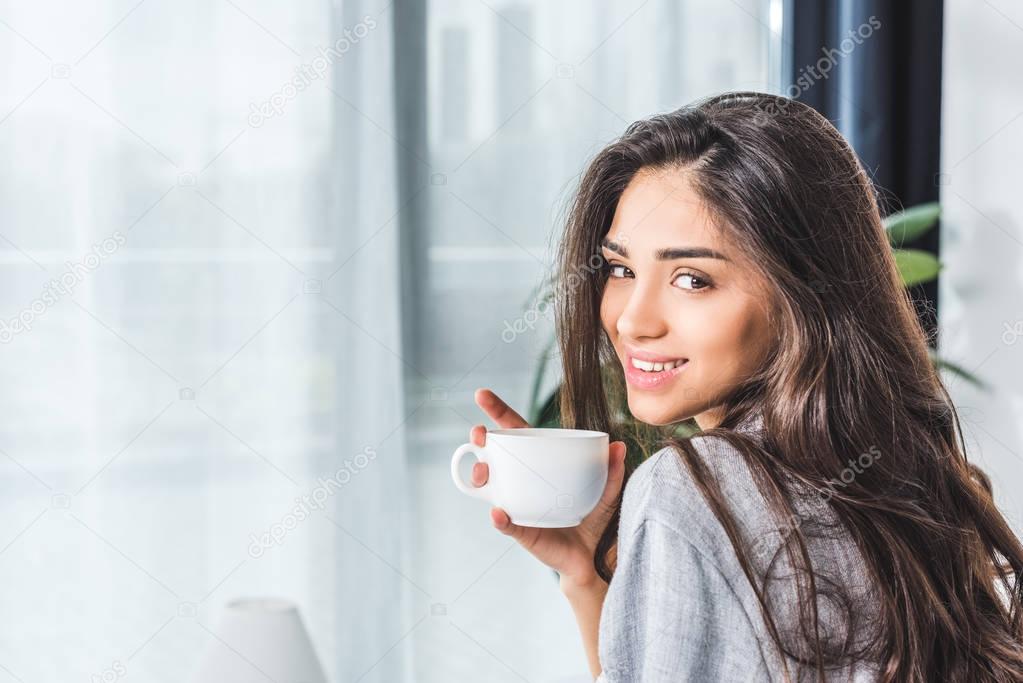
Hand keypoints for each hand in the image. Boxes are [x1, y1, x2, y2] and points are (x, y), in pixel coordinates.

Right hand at [469, 388, 626, 588]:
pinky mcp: (521, 530)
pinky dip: (500, 518)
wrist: (590, 557)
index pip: (515, 432)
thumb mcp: (606, 493)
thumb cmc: (592, 519)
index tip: (481, 395)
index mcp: (538, 464)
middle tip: (479, 434)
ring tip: (484, 471)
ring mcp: (516, 504)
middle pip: (493, 455)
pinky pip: (506, 523)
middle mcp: (520, 481)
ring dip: (480, 475)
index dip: (497, 412)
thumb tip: (619, 446)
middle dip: (480, 441)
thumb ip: (612, 472)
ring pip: (489, 486)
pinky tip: (498, 512)